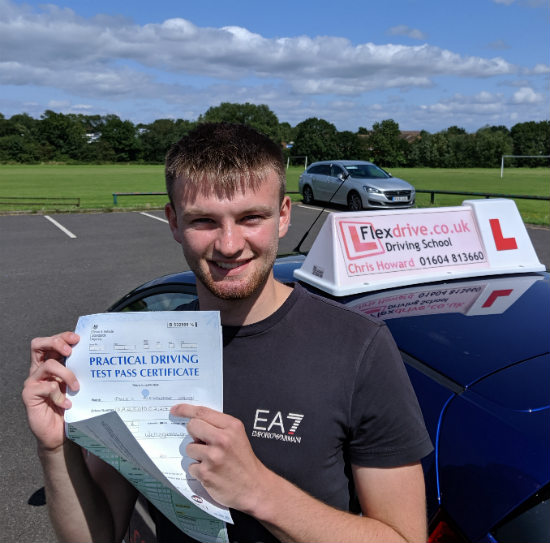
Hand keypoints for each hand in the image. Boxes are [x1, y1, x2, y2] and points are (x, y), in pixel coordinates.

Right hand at [22, 332, 79, 450]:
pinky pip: (46, 387)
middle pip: (38, 345)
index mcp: (51, 363)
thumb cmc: (72, 405)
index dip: (63, 336)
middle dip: (56, 342)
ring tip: (76, 387)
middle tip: (70, 351)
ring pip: (48, 365)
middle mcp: (40, 370)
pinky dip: (60, 395)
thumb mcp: (77, 384)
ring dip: (66, 374)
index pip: (52, 342)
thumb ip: (79, 370)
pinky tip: (68, 404)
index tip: (78, 339)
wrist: (60, 432)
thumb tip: (97, 354)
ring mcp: (33, 381)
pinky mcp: (29, 395)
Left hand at [171, 404, 267, 513]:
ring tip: (212, 461)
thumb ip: (219, 426)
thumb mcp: (237, 436)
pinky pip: (191, 467)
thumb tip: (194, 422)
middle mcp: (222, 439)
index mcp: (231, 426)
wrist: (254, 487)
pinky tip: (211, 473)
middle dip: (194, 433)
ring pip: (189, 448)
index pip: (203, 412)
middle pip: (192, 426)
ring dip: (196, 455)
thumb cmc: (243, 460)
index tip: (175, 409)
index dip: (185, 409)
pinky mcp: (206, 473)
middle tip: (203, 442)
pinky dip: (198, 471)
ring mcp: (213, 457)